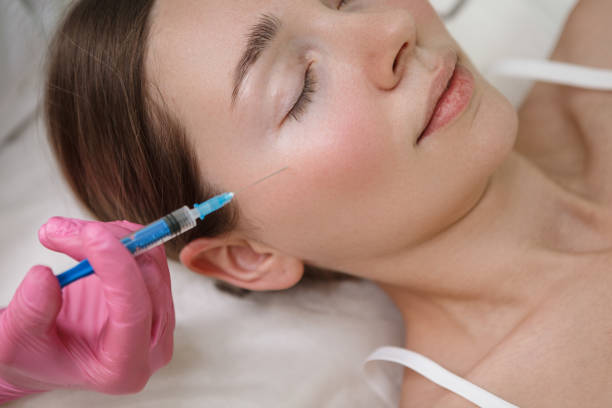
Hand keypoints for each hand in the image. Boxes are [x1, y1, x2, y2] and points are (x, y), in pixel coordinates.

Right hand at [0, 218, 174, 402]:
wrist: (48, 351)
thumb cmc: (36, 356)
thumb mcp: (16, 343)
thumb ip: (31, 314)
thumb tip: (45, 276)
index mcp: (125, 367)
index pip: (134, 311)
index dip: (117, 268)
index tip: (91, 235)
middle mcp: (153, 342)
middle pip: (146, 276)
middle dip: (104, 243)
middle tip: (56, 231)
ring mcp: (159, 315)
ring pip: (149, 257)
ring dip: (108, 235)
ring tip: (61, 233)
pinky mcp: (155, 291)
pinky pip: (147, 252)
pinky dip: (117, 237)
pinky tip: (86, 239)